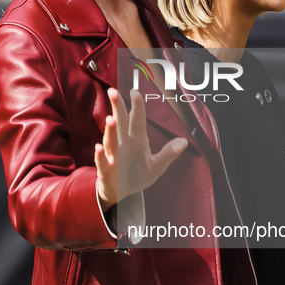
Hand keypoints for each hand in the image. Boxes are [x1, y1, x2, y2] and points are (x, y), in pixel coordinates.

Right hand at [94, 88, 186, 210]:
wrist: (122, 193)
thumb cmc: (137, 175)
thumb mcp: (156, 166)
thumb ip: (168, 154)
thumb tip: (184, 141)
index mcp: (137, 140)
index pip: (137, 120)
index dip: (136, 106)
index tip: (135, 92)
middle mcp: (123, 144)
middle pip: (120, 123)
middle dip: (116, 108)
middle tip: (113, 91)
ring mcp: (113, 156)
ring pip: (111, 141)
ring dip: (110, 131)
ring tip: (110, 119)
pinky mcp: (106, 170)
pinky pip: (102, 162)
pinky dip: (100, 155)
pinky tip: (99, 148)